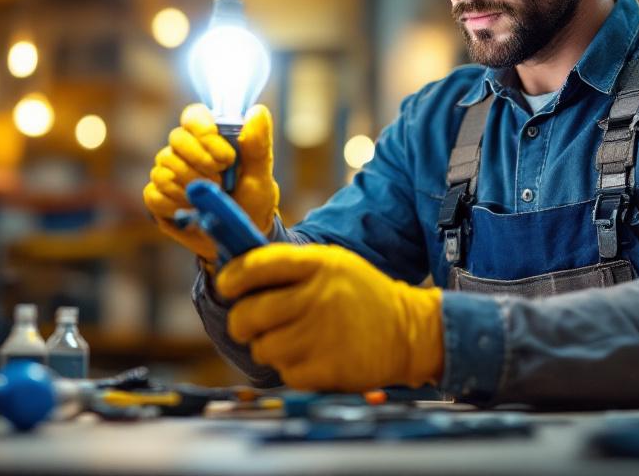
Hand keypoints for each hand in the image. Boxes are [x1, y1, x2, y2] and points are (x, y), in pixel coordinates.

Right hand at [143, 103, 279, 261]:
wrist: (239, 238)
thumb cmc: (252, 202)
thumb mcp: (260, 175)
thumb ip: (257, 145)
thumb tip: (257, 112)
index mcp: (209, 137)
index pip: (193, 115)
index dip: (204, 131)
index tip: (226, 158)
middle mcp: (184, 150)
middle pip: (176, 138)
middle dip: (200, 161)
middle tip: (222, 181)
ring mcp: (167, 172)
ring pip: (164, 167)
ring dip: (192, 187)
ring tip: (211, 198)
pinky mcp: (156, 198)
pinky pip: (154, 194)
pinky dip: (176, 205)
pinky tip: (193, 212)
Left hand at [217, 244, 443, 391]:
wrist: (411, 332)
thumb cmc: (362, 297)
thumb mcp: (333, 265)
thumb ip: (291, 267)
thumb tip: (238, 275)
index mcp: (318, 265)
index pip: (257, 265)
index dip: (233, 278)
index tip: (226, 287)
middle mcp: (318, 297)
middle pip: (249, 313)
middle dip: (240, 323)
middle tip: (246, 325)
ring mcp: (322, 335)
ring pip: (262, 347)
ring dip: (267, 347)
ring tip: (289, 341)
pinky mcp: (327, 369)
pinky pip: (285, 373)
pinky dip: (291, 369)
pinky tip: (312, 358)